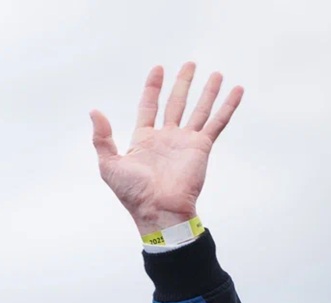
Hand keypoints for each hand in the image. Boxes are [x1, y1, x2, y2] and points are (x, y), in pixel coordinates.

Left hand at [90, 63, 242, 235]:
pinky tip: (236, 91)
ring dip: (207, 91)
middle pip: (175, 103)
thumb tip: (94, 112)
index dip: (152, 88)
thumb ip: (102, 138)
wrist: (158, 209)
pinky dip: (227, 106)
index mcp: (143, 140)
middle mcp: (166, 138)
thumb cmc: (132, 193)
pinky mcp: (202, 147)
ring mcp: (185, 142)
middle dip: (182, 83)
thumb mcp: (109, 164)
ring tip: (215, 73)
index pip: (148, 107)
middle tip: (190, 64)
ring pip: (199, 109)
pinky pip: (217, 122)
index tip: (158, 69)